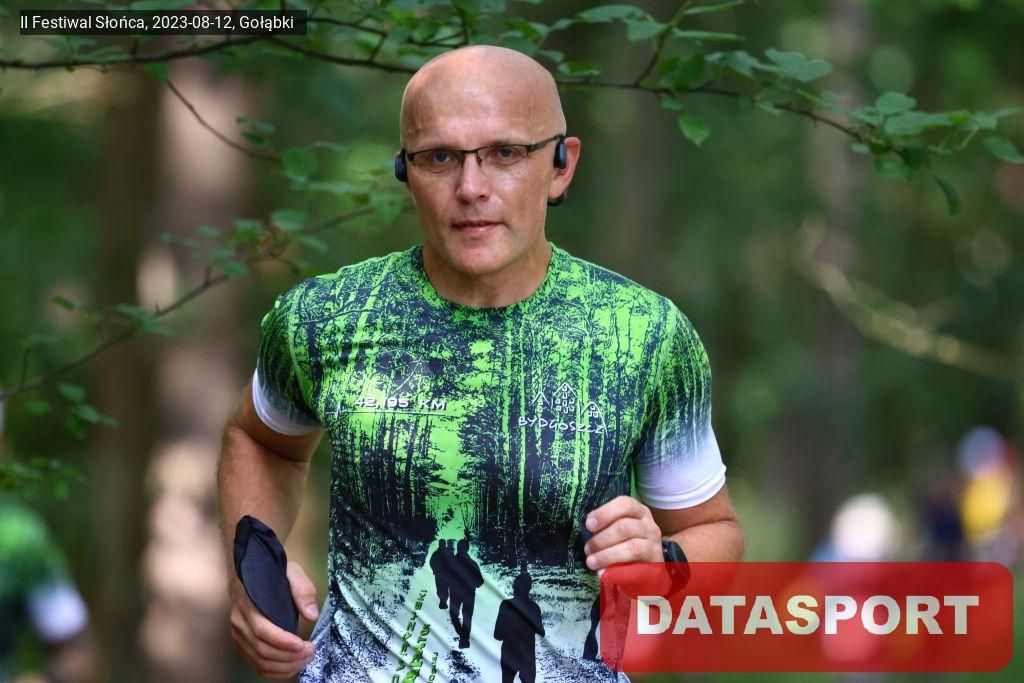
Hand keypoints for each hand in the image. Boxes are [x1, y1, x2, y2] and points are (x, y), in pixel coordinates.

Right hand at [229, 560, 319, 679]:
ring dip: (285, 666)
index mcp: (247, 603)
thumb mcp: (290, 570)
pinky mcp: (242, 645)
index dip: (283, 641)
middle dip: (290, 656)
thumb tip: (312, 615)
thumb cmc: (269, 572)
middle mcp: (239, 623)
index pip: (262, 630)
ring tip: (305, 659)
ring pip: (259, 662)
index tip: (303, 645)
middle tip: (311, 652)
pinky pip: (257, 665)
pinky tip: (292, 666)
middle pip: (262, 650)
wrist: (247, 574)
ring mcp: (238, 636)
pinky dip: (275, 671)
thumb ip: (302, 589)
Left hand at [584, 495, 663, 573]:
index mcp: (639, 512)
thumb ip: (605, 526)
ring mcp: (654, 546)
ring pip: (631, 547)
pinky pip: (635, 568)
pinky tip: (603, 573)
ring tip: (591, 562)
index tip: (589, 525)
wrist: (647, 571)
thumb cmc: (625, 545)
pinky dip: (616, 571)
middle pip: (625, 526)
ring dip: (606, 555)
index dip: (605, 513)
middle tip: (588, 549)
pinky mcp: (654, 565)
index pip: (625, 504)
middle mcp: (649, 526)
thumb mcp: (617, 530)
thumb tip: (589, 527)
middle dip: (601, 539)